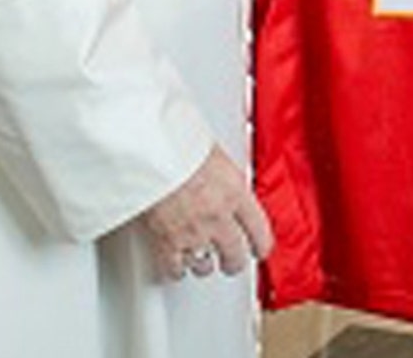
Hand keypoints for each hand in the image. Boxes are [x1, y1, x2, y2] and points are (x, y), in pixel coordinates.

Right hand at [138, 146, 273, 282]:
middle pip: (235, 256)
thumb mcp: (216, 153)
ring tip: (201, 261)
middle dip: (234, 261)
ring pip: (205, 267)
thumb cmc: (180, 143)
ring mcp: (193, 233)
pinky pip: (175, 269)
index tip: (260, 249)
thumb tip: (229, 176)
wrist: (151, 151)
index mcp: (235, 192)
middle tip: (232, 261)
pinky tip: (175, 264)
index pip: (260, 230)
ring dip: (203, 264)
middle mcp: (218, 217)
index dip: (261, 245)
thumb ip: (225, 174)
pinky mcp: (167, 243)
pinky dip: (175, 269)